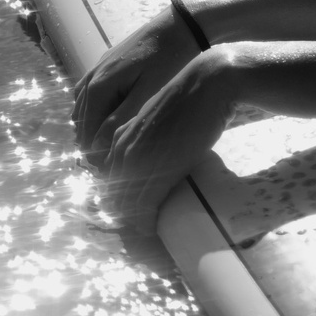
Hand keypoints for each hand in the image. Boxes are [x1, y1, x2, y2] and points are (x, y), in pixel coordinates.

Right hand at [73, 4, 203, 164]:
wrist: (181, 25)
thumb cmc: (169, 61)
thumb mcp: (147, 93)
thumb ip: (120, 118)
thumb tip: (96, 145)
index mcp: (99, 86)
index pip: (85, 129)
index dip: (93, 153)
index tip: (106, 172)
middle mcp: (93, 76)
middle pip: (81, 119)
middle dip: (90, 143)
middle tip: (108, 166)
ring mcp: (99, 67)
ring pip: (84, 106)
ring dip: (92, 127)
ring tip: (108, 148)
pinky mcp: (109, 62)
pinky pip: (93, 92)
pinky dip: (96, 109)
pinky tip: (110, 119)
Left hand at [97, 47, 242, 234]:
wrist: (207, 86)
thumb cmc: (191, 100)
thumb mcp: (161, 121)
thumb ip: (150, 139)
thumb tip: (159, 157)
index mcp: (121, 136)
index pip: (108, 177)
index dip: (118, 196)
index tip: (132, 208)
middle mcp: (123, 149)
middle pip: (112, 193)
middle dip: (122, 212)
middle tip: (139, 225)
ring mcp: (139, 160)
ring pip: (124, 202)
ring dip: (133, 220)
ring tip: (146, 229)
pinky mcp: (157, 170)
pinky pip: (143, 205)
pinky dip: (145, 221)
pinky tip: (152, 228)